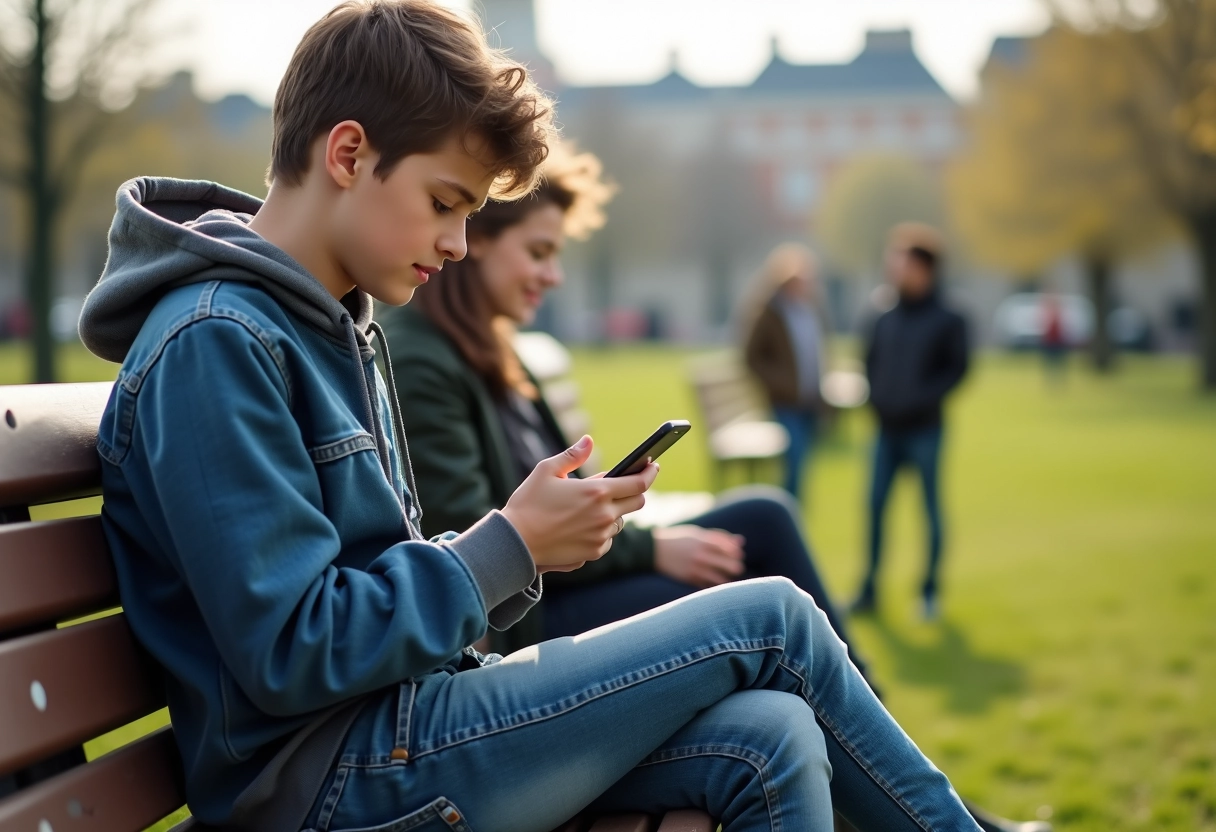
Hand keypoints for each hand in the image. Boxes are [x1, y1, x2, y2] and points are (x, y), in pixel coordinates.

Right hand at [503, 436, 658, 573]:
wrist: (515, 543)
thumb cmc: (528, 503)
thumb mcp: (546, 471)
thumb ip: (572, 455)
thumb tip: (589, 441)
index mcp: (596, 492)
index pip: (638, 483)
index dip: (649, 472)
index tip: (653, 465)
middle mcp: (604, 516)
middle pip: (638, 502)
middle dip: (637, 491)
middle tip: (628, 484)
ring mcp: (600, 537)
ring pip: (621, 522)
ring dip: (615, 512)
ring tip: (595, 506)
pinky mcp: (593, 553)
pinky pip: (607, 540)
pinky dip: (601, 531)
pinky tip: (583, 526)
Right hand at [653, 525, 745, 588]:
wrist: (653, 551)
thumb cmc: (679, 539)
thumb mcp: (697, 534)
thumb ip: (719, 537)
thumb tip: (741, 541)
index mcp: (704, 541)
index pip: (730, 548)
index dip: (737, 553)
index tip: (738, 555)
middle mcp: (701, 555)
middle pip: (730, 564)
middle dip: (736, 567)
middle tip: (735, 567)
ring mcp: (695, 568)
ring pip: (721, 578)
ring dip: (726, 578)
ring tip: (725, 576)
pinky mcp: (689, 579)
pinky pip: (708, 585)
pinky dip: (714, 585)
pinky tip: (714, 583)